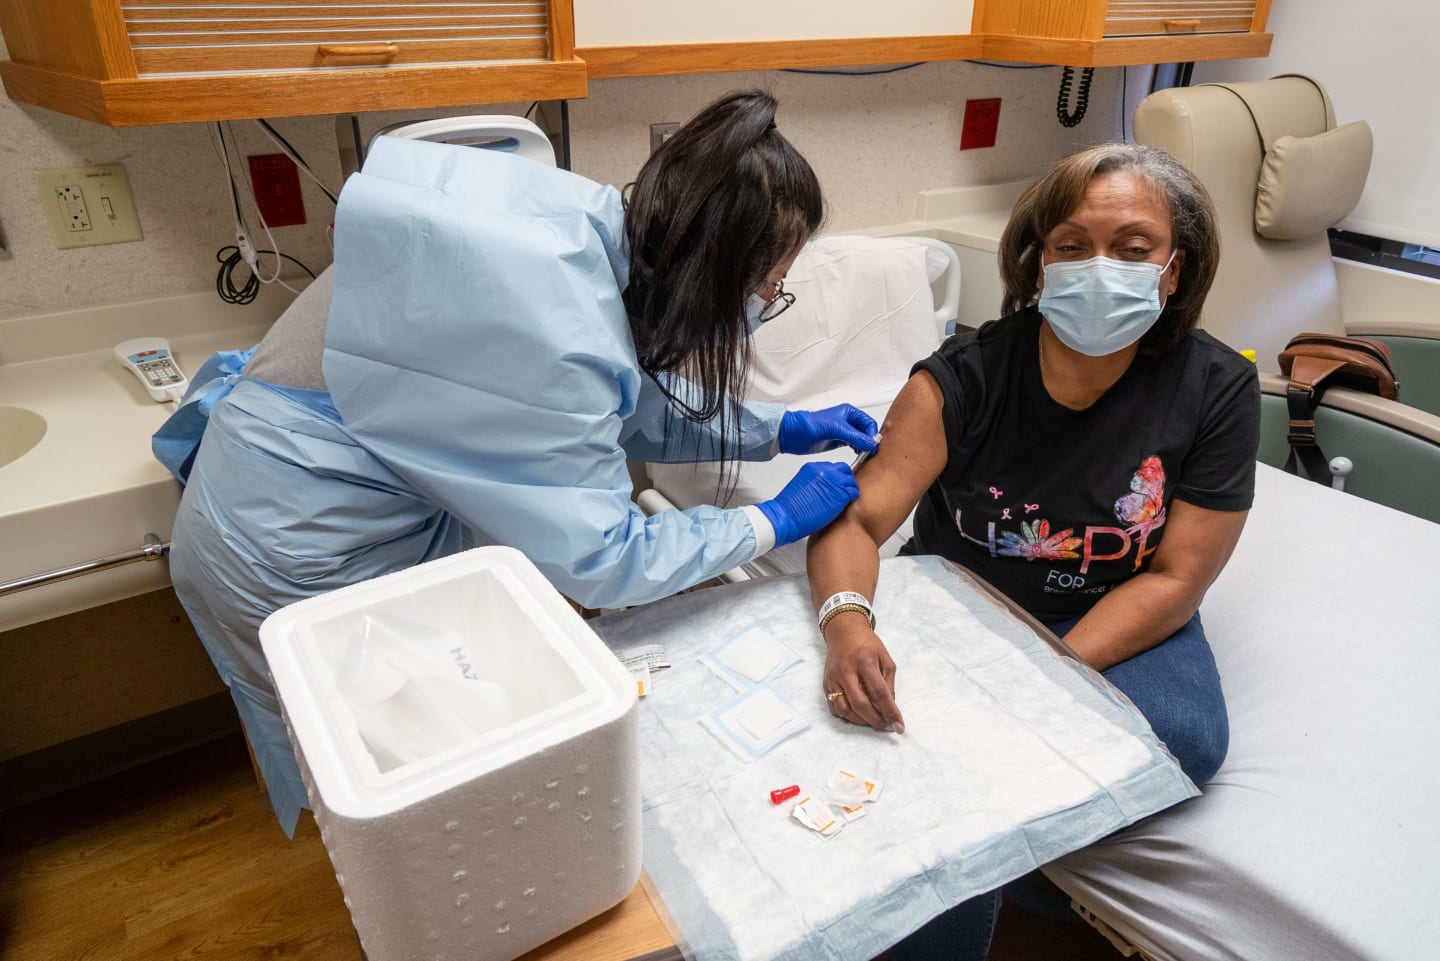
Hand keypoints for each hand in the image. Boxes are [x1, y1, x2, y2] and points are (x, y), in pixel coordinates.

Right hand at [755, 462, 858, 546]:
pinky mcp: (840, 494)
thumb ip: (815, 482)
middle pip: (844, 469)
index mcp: (813, 467)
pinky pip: (854, 492)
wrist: (786, 517)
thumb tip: (825, 487)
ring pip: (851, 480)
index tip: (837, 483)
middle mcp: (824, 471)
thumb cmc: (790, 507)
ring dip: (850, 488)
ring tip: (846, 497)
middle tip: (845, 489)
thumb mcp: (802, 485)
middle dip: (846, 478)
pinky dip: (853, 496)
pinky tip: (848, 503)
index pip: (832, 467)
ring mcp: (833, 482)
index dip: (836, 476)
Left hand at [778, 405, 877, 454]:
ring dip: (865, 447)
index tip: (871, 446)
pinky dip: (858, 450)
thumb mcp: (835, 429)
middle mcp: (848, 421)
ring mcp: (844, 431)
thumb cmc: (810, 426)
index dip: (872, 434)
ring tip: (863, 455)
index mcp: (849, 412)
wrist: (793, 435)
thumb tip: (871, 444)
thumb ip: (854, 436)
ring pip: (862, 439)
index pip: (869, 423)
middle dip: (870, 441)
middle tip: (869, 453)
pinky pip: (855, 445)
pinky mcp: (839, 441)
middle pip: (867, 431)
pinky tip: (857, 455)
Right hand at [822, 618, 904, 733]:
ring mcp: (833, 679)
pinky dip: (848, 717)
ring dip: (861, 722)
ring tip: (874, 722)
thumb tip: (890, 708)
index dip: (890, 712)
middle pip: (860, 705)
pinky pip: (835, 708)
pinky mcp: (825, 684)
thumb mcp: (885, 659)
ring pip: (845, 710)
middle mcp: (846, 671)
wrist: (843, 632)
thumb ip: (888, 684)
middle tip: (887, 727)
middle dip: (876, 721)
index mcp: (864, 661)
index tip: (899, 726)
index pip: (879, 693)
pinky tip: (859, 716)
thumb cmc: (868, 645)